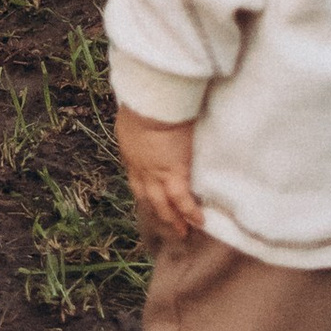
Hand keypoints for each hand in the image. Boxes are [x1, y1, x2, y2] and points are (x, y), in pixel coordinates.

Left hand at [116, 107, 205, 243]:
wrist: (151, 103)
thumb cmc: (142, 100)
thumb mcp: (132, 116)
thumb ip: (138, 126)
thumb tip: (142, 123)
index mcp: (130, 154)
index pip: (136, 178)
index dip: (143, 190)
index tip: (150, 199)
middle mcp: (141, 169)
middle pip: (148, 196)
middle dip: (157, 211)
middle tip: (166, 223)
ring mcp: (157, 175)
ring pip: (163, 204)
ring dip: (172, 219)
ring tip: (183, 231)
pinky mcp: (175, 175)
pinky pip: (183, 201)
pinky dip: (190, 212)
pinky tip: (200, 221)